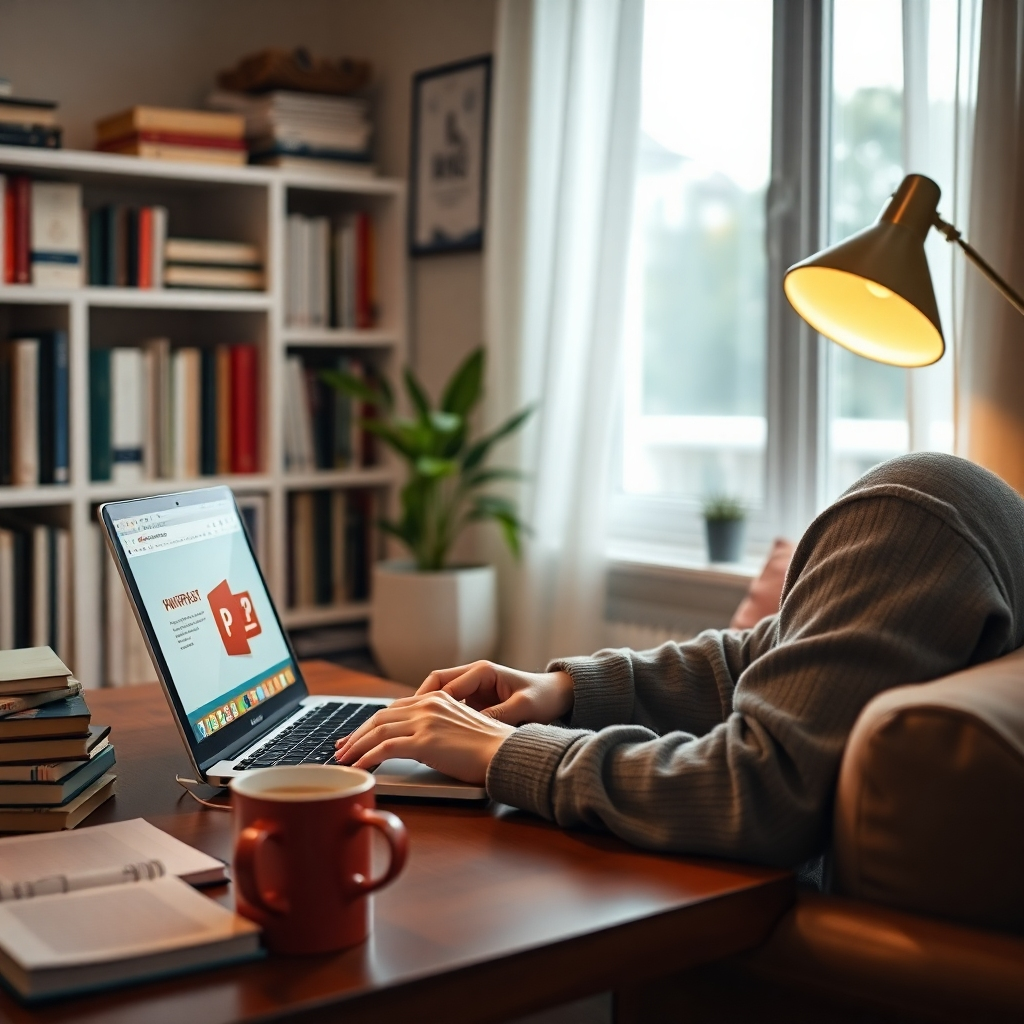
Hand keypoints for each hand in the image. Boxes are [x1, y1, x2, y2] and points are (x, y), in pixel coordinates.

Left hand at [334, 691, 514, 783]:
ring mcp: (426, 721)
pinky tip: (359, 767)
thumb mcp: (459, 727)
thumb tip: (417, 744)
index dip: (371, 724)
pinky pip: (386, 748)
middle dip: (357, 734)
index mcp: (436, 698)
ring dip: (356, 746)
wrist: (507, 752)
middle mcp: (428, 704)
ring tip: (344, 760)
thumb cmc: (489, 746)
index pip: (393, 709)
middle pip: (380, 717)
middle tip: (342, 749)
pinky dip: (367, 757)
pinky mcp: (425, 741)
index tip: (357, 736)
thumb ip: (437, 728)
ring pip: (378, 731)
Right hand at [416, 661, 573, 725]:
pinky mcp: (474, 700)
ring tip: (407, 729)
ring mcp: (472, 687)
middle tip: (401, 722)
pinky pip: (448, 705)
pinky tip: (428, 733)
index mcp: (483, 671)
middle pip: (434, 684)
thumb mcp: (524, 707)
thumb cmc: (542, 698)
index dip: (427, 701)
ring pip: (437, 695)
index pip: (444, 682)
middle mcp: (474, 675)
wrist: (556, 695)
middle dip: (416, 703)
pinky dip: (436, 717)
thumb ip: (499, 714)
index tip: (416, 720)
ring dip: (423, 710)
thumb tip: (474, 726)